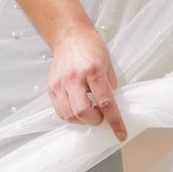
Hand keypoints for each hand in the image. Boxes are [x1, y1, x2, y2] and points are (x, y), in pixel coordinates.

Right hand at [46, 23, 127, 141]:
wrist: (70, 36)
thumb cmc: (91, 48)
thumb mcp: (108, 65)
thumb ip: (109, 87)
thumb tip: (112, 108)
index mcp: (93, 70)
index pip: (106, 102)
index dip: (115, 122)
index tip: (121, 134)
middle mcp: (74, 78)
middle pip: (82, 112)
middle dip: (95, 120)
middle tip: (101, 116)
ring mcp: (60, 83)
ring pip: (69, 115)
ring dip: (82, 120)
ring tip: (89, 112)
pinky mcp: (51, 88)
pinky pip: (60, 111)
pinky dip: (71, 116)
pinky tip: (78, 108)